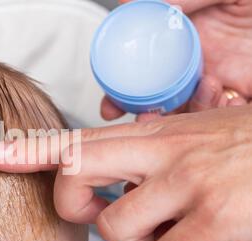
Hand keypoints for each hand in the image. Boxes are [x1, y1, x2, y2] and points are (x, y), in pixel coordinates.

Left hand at [0, 106, 251, 240]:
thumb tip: (111, 179)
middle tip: (99, 211)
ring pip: (119, 229)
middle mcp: (162, 154)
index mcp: (152, 134)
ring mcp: (186, 184)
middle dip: (74, 205)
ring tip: (166, 228)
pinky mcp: (213, 218)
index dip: (29, 149)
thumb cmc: (242, 147)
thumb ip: (145, 154)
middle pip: (76, 178)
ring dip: (137, 240)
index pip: (76, 138)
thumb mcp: (187, 136)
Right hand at [101, 0, 251, 120]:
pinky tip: (222, 100)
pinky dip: (218, 117)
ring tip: (196, 94)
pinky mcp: (249, 95)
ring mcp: (228, 81)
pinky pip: (227, 118)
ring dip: (182, 118)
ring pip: (191, 115)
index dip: (126, 93)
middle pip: (164, 102)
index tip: (111, 106)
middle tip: (141, 120)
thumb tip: (129, 1)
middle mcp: (205, 64)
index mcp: (193, 40)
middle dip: (147, 118)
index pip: (149, 73)